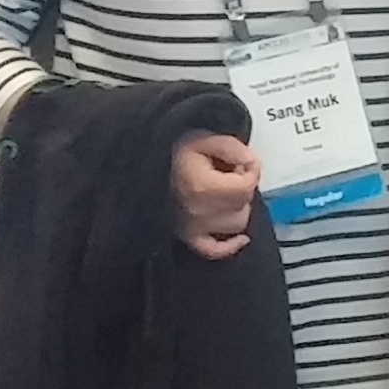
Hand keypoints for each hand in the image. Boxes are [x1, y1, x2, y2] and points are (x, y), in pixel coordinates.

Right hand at [172, 131, 259, 259]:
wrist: (137, 165)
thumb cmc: (167, 152)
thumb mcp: (201, 138)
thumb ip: (232, 148)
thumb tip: (251, 162)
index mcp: (203, 186)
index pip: (246, 186)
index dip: (251, 170)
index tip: (243, 161)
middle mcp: (198, 212)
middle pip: (242, 205)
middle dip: (242, 187)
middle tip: (229, 172)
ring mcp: (192, 228)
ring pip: (235, 226)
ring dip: (236, 208)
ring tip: (223, 192)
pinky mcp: (186, 237)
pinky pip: (214, 250)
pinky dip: (229, 245)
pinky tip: (240, 238)